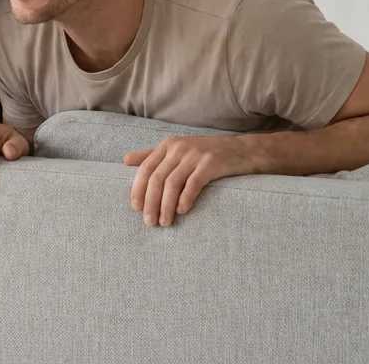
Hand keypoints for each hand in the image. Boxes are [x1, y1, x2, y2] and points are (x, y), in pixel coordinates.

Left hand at [124, 135, 258, 226]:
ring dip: (165, 206)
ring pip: (173, 183)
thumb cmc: (206, 154)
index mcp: (168, 145)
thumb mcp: (177, 151)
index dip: (138, 189)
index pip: (146, 169)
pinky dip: (185, 199)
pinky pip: (193, 183)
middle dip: (151, 202)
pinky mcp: (212, 163)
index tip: (136, 208)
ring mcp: (196, 154)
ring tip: (164, 223)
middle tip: (149, 222)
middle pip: (157, 178)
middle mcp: (179, 147)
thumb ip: (151, 155)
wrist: (243, 151)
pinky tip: (181, 212)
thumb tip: (125, 160)